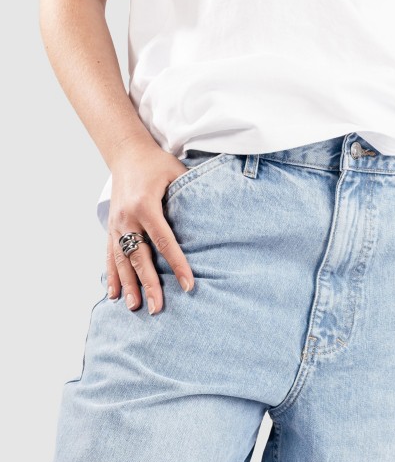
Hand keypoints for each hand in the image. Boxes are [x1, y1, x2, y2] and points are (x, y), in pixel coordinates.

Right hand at [106, 139, 192, 314]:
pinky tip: (114, 295)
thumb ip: (192, 195)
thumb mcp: (177, 174)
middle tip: (157, 308)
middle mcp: (127, 218)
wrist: (127, 153)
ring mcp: (116, 224)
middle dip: (149, 284)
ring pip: (122, 260)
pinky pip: (110, 255)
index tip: (188, 285)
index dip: (177, 265)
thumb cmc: (157, 164)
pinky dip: (112, 276)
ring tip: (135, 307)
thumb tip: (218, 217)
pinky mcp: (111, 227)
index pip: (164, 241)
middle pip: (140, 257)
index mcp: (145, 205)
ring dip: (129, 286)